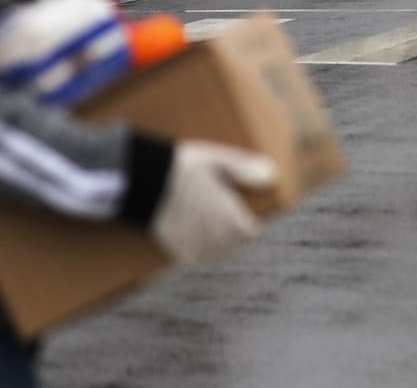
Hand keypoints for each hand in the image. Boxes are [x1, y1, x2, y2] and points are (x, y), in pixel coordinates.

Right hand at [150, 142, 276, 266]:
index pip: (249, 233)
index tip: (242, 210)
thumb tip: (272, 176)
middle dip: (232, 232)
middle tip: (223, 212)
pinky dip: (197, 246)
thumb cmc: (184, 169)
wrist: (143, 182)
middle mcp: (215, 242)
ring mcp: (195, 250)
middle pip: (233, 245)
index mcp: (231, 222)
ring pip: (215, 252)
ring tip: (207, 220)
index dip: (247, 222)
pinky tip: (192, 229)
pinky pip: (195, 256)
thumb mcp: (218, 161)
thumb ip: (246, 170)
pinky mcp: (177, 253)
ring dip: (215, 241)